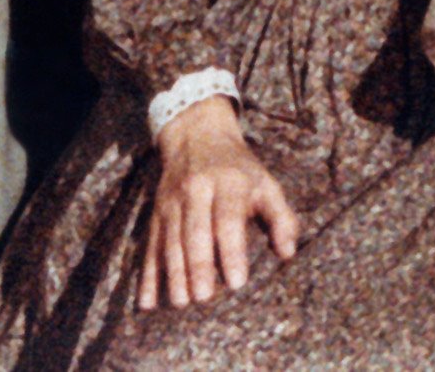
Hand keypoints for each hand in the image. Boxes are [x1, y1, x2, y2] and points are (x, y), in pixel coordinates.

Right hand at [137, 98, 299, 309]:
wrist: (197, 134)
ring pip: (171, 240)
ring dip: (174, 272)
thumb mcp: (266, 183)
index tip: (237, 282)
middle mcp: (197, 190)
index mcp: (228, 183)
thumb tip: (287, 252)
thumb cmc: (240, 169)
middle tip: (204, 297)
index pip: (228, 219)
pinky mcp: (157, 213)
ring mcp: (173, 202)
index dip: (232, 251)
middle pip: (195, 231)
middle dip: (199, 265)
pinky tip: (147, 300)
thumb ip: (281, 218)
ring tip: (182, 301)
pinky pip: (150, 246)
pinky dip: (147, 275)